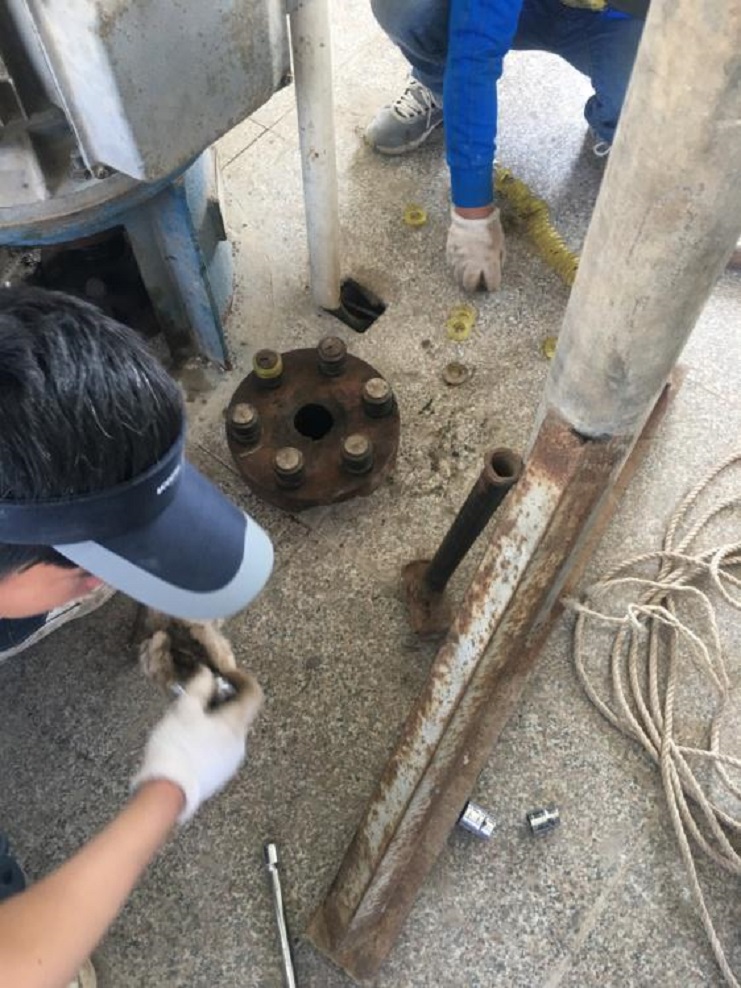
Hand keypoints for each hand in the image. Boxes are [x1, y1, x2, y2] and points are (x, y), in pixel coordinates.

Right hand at [132, 667, 263, 822]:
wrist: (167, 792)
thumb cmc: (176, 747)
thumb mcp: (184, 709)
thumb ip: (199, 687)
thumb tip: (207, 674)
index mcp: (236, 724)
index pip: (254, 694)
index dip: (242, 679)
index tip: (224, 675)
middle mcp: (239, 744)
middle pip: (240, 714)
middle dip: (222, 701)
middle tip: (198, 696)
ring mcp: (230, 763)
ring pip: (228, 733)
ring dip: (214, 721)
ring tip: (188, 719)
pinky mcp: (218, 776)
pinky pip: (219, 750)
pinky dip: (209, 738)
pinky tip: (187, 740)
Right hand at [446, 206, 505, 290]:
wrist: (472, 214)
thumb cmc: (489, 227)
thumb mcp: (500, 244)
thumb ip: (499, 260)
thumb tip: (496, 268)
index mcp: (488, 263)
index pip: (491, 284)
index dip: (493, 286)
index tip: (492, 285)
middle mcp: (472, 264)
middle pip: (469, 285)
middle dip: (474, 287)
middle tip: (476, 285)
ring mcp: (459, 260)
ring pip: (458, 278)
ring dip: (463, 279)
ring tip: (467, 276)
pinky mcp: (451, 253)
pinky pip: (452, 266)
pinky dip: (457, 268)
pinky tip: (461, 264)